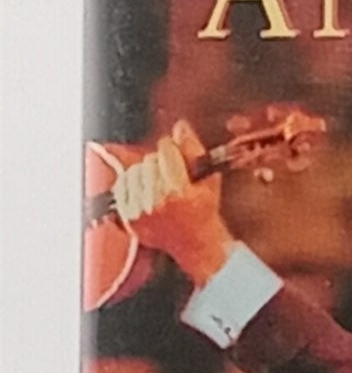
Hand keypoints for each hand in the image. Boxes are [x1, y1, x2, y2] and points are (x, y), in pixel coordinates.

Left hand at [111, 120, 235, 284]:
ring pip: (134, 171)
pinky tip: (146, 195)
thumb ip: (194, 150)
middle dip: (160, 164)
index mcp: (178, 191)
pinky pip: (121, 186)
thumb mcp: (208, 180)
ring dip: (145, 174)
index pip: (166, 149)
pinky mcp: (128, 217)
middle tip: (170, 179)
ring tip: (158, 188)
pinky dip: (132, 186)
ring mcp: (140, 211)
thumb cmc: (203, 213)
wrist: (195, 246)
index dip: (174, 151)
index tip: (178, 159)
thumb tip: (180, 126)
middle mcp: (156, 201)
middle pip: (149, 159)